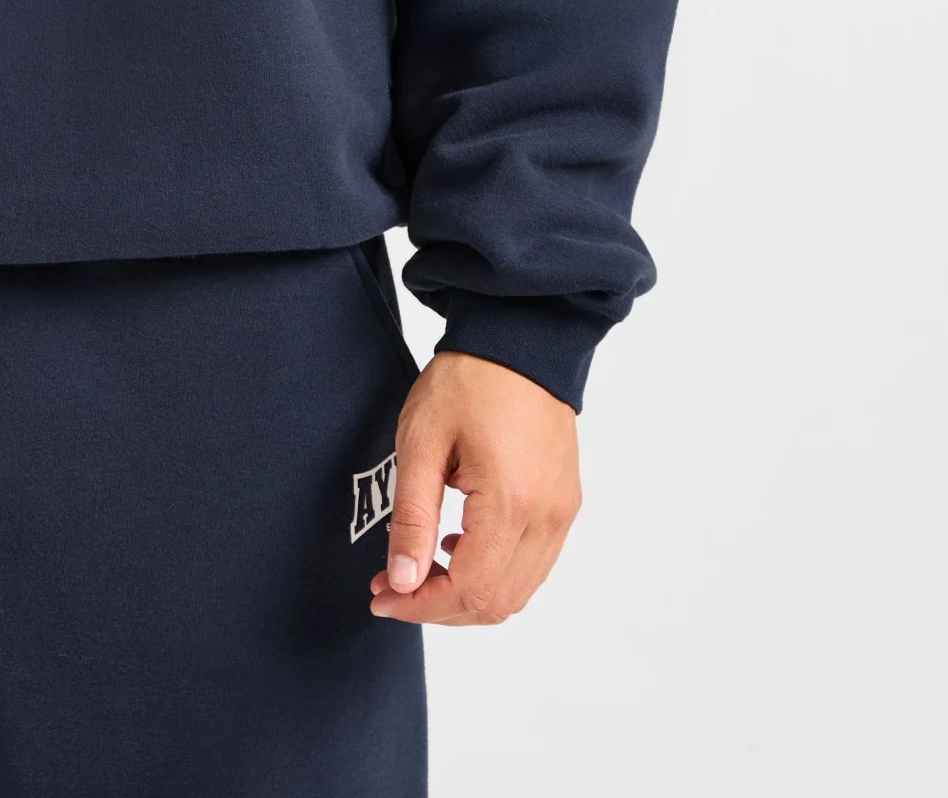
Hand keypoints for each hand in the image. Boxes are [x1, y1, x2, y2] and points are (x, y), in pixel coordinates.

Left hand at [368, 350, 580, 625]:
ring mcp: (562, 513)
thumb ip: (412, 517)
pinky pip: (533, 565)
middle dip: (439, 607)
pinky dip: (495, 574)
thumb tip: (403, 581)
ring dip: (467, 595)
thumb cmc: (468, 380)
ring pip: (518, 592)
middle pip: (496, 603)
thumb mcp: (422, 442)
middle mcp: (547, 517)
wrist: (519, 339)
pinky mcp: (565, 503)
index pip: (469, 590)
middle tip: (392, 586)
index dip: (420, 606)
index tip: (382, 596)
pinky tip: (458, 547)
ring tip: (419, 568)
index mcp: (511, 502)